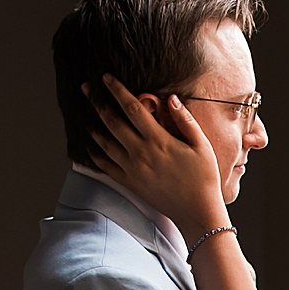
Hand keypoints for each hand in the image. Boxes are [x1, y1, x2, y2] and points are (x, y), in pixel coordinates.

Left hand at [85, 76, 224, 238]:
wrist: (197, 211)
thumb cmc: (204, 177)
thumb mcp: (201, 145)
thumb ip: (185, 120)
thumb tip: (170, 98)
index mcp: (159, 140)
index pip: (132, 108)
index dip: (117, 90)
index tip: (106, 77)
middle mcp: (141, 153)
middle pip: (111, 121)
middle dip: (97, 101)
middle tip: (85, 88)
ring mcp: (132, 169)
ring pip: (103, 142)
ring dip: (92, 125)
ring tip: (84, 113)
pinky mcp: (129, 183)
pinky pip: (104, 165)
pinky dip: (93, 153)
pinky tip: (89, 144)